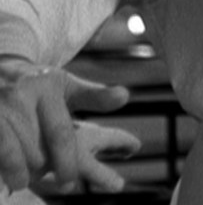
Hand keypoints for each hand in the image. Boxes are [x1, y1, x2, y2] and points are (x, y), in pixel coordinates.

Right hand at [0, 59, 131, 193]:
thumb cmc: (38, 84)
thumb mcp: (66, 86)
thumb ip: (95, 97)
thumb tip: (125, 97)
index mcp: (46, 87)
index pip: (60, 133)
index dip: (67, 162)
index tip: (71, 184)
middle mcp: (19, 96)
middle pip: (34, 151)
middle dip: (42, 170)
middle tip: (50, 180)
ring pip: (11, 156)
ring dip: (20, 172)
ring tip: (24, 178)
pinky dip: (2, 166)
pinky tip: (5, 175)